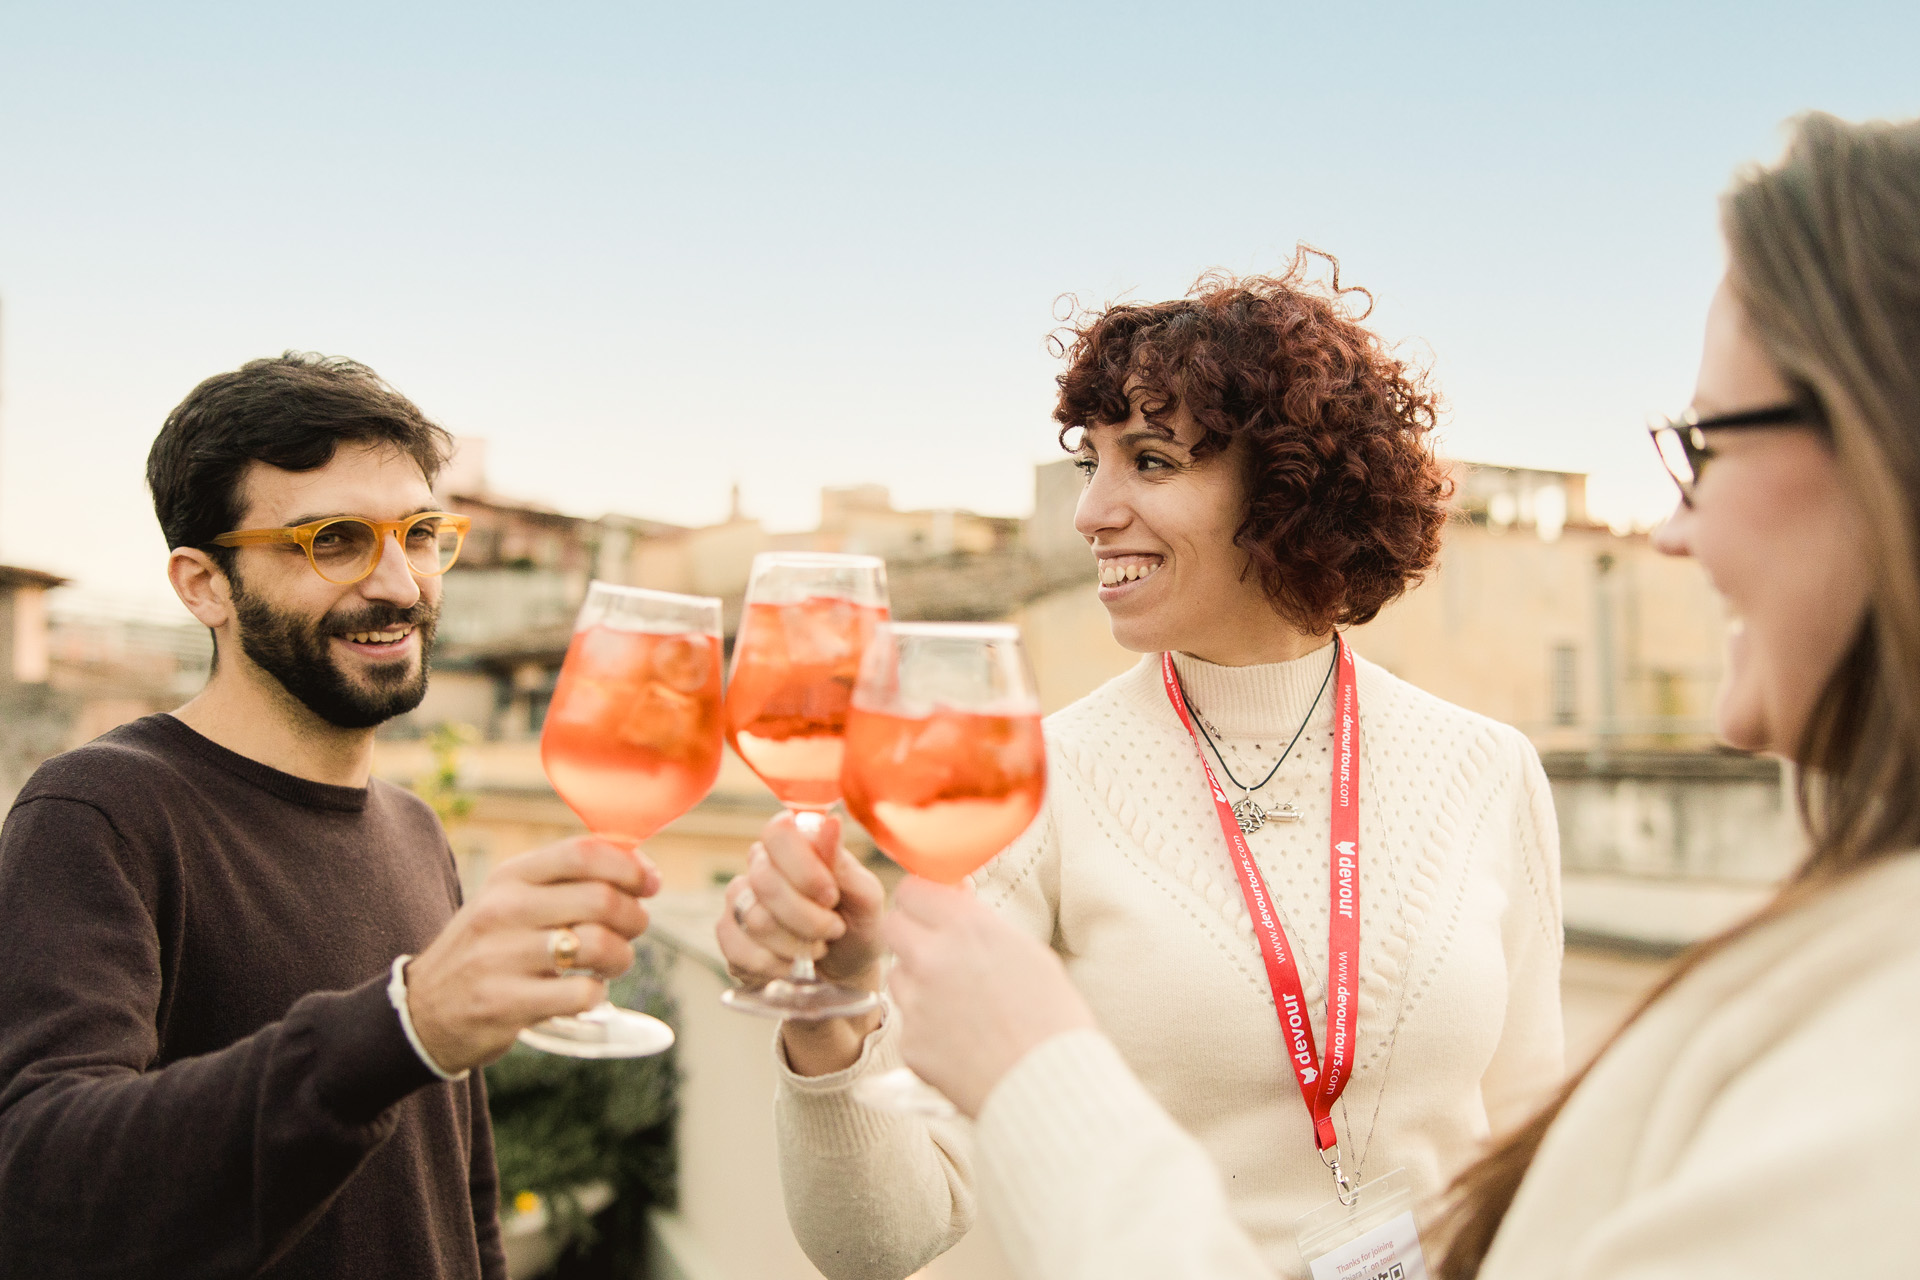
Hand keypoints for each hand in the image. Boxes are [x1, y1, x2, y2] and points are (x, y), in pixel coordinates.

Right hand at [405, 835, 661, 1072]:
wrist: (423, 1011)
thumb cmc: (487, 950)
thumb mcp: (511, 900)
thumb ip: (566, 880)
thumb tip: (641, 868)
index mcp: (510, 877)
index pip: (584, 852)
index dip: (631, 866)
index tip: (650, 883)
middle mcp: (504, 910)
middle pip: (601, 899)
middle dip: (634, 918)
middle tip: (632, 932)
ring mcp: (501, 957)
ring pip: (598, 945)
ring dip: (621, 958)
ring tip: (610, 965)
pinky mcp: (504, 1003)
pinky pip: (581, 994)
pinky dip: (596, 995)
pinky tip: (583, 994)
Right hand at [715, 812, 885, 989]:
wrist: (844, 972)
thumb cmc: (856, 925)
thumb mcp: (865, 898)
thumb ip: (845, 865)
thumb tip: (830, 822)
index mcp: (794, 844)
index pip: (777, 833)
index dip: (804, 869)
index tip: (831, 897)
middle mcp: (760, 864)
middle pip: (765, 882)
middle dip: (808, 917)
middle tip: (833, 929)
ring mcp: (738, 899)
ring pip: (755, 919)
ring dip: (797, 945)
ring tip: (817, 947)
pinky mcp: (728, 935)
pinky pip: (738, 949)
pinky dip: (775, 965)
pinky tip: (792, 965)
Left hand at [884, 877, 1094, 1117]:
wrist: (1049, 1086)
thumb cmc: (1053, 1021)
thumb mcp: (1030, 954)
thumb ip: (985, 928)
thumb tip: (959, 907)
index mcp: (968, 928)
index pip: (914, 889)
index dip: (923, 900)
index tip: (932, 909)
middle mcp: (933, 958)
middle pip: (893, 926)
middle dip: (911, 933)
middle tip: (934, 950)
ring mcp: (917, 1002)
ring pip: (897, 975)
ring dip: (917, 981)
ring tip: (959, 1005)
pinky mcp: (910, 1042)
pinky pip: (908, 1022)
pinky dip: (927, 1027)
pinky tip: (960, 1041)